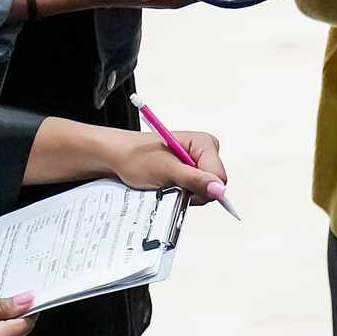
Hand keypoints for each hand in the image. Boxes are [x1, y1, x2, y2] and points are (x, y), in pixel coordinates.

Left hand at [107, 126, 228, 204]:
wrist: (117, 157)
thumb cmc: (136, 157)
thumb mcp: (166, 170)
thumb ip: (195, 180)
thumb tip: (218, 189)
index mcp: (204, 143)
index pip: (219, 177)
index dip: (202, 188)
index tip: (180, 184)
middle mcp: (204, 151)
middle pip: (214, 185)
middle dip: (194, 191)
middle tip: (170, 183)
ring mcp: (197, 162)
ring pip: (205, 191)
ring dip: (185, 192)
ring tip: (166, 182)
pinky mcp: (190, 172)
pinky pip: (195, 191)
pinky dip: (181, 192)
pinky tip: (168, 184)